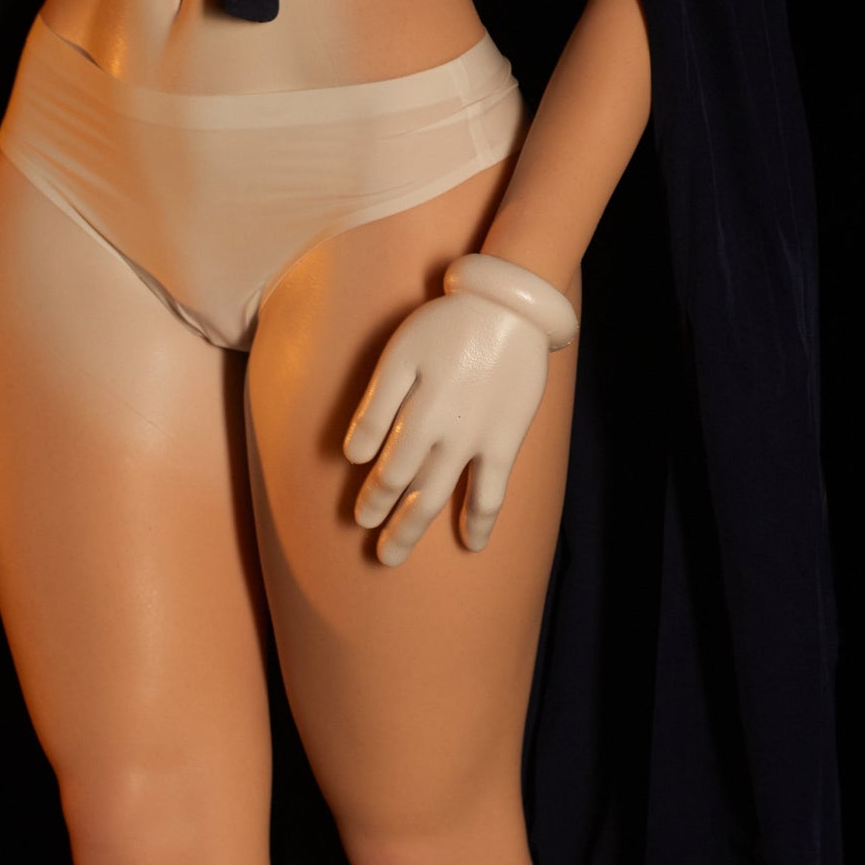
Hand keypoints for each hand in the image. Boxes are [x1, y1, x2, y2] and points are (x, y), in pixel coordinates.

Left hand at [344, 289, 551, 566]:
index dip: (372, 496)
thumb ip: (377, 406)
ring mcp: (479, 440)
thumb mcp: (401, 354)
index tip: (359, 518)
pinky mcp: (507, 440)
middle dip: (391, 523)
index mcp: (417, 411)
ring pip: (442, 495)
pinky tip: (473, 545)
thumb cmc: (447, 325)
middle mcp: (446, 434)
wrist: (511, 308)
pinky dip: (480, 519)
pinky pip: (493, 491)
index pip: (387, 468)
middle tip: (378, 556)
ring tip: (396, 555)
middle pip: (411, 489)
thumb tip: (353, 455)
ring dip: (416, 527)